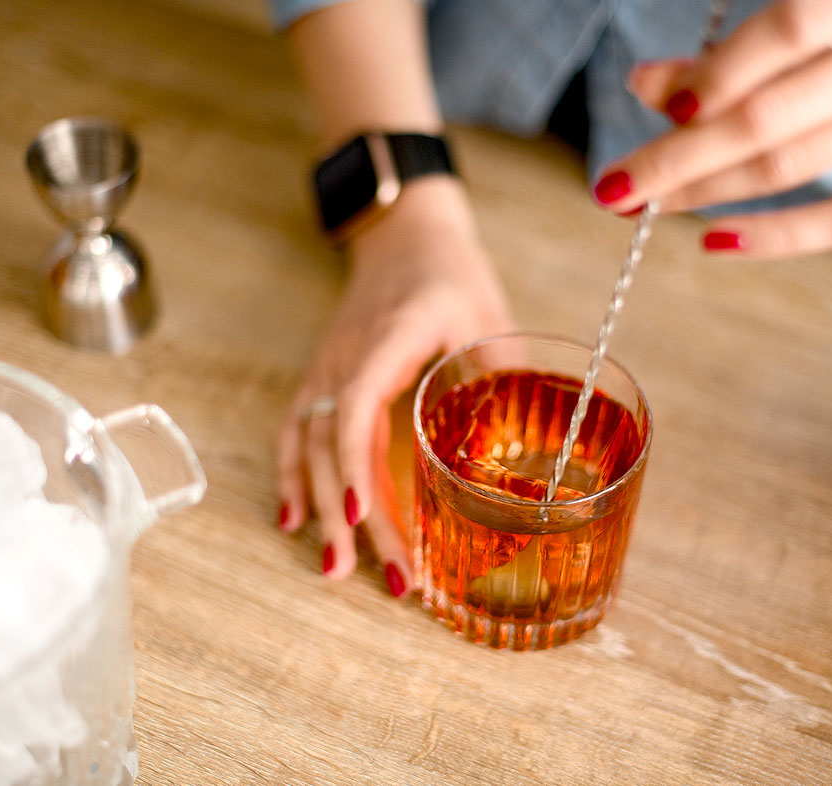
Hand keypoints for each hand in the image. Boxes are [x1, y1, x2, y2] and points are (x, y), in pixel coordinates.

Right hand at [277, 177, 512, 594]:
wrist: (404, 234)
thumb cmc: (451, 272)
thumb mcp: (488, 313)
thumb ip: (505, 374)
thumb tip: (539, 450)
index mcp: (391, 336)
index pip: (357, 405)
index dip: (354, 463)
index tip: (364, 517)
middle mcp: (347, 355)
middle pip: (332, 442)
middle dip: (350, 512)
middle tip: (377, 575)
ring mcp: (328, 367)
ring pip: (308, 444)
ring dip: (319, 507)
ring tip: (333, 569)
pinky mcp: (323, 377)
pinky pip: (296, 431)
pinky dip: (293, 478)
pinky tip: (295, 523)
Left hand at [594, 0, 831, 257]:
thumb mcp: (784, 30)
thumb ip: (717, 59)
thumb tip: (643, 84)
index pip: (787, 32)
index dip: (721, 74)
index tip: (664, 111)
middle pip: (768, 118)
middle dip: (679, 158)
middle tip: (614, 188)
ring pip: (789, 168)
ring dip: (703, 195)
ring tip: (643, 208)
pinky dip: (774, 238)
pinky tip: (713, 243)